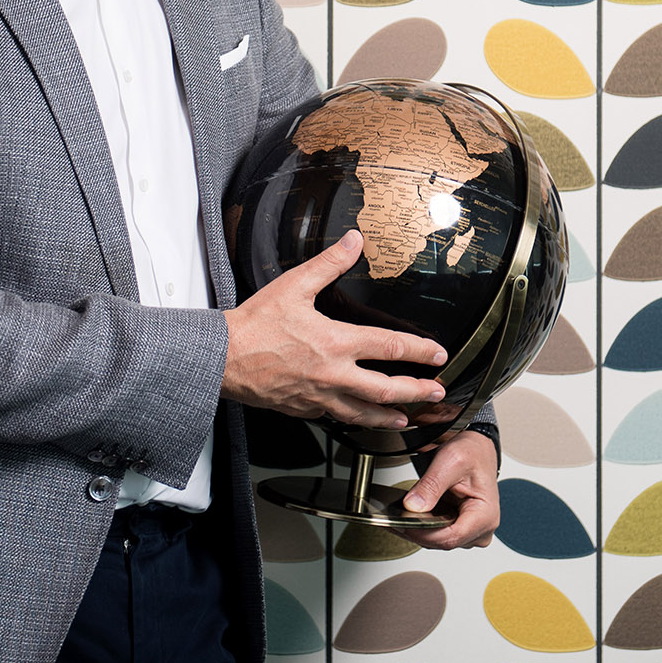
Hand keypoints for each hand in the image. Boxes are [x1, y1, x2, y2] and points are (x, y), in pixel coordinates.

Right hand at [223, 231, 448, 428]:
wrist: (223, 358)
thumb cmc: (255, 325)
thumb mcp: (294, 285)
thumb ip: (329, 264)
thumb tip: (354, 242)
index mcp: (336, 342)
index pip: (390, 347)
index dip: (420, 351)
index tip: (437, 355)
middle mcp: (333, 375)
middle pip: (387, 390)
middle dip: (417, 392)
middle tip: (436, 392)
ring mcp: (319, 396)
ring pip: (364, 413)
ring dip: (391, 416)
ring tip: (407, 418)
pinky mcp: (303, 408)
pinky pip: (337, 418)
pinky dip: (356, 420)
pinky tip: (361, 418)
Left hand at [395, 428, 498, 548]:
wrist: (477, 449)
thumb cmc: (472, 453)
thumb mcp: (450, 461)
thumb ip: (431, 485)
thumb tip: (413, 506)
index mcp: (485, 515)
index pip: (450, 537)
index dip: (423, 533)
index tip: (402, 525)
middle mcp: (482, 529)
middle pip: (443, 541)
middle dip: (417, 532)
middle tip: (393, 520)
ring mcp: (472, 531)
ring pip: (438, 541)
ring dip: (418, 531)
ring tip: (399, 517)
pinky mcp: (462, 528)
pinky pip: (439, 535)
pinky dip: (423, 527)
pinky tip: (410, 518)